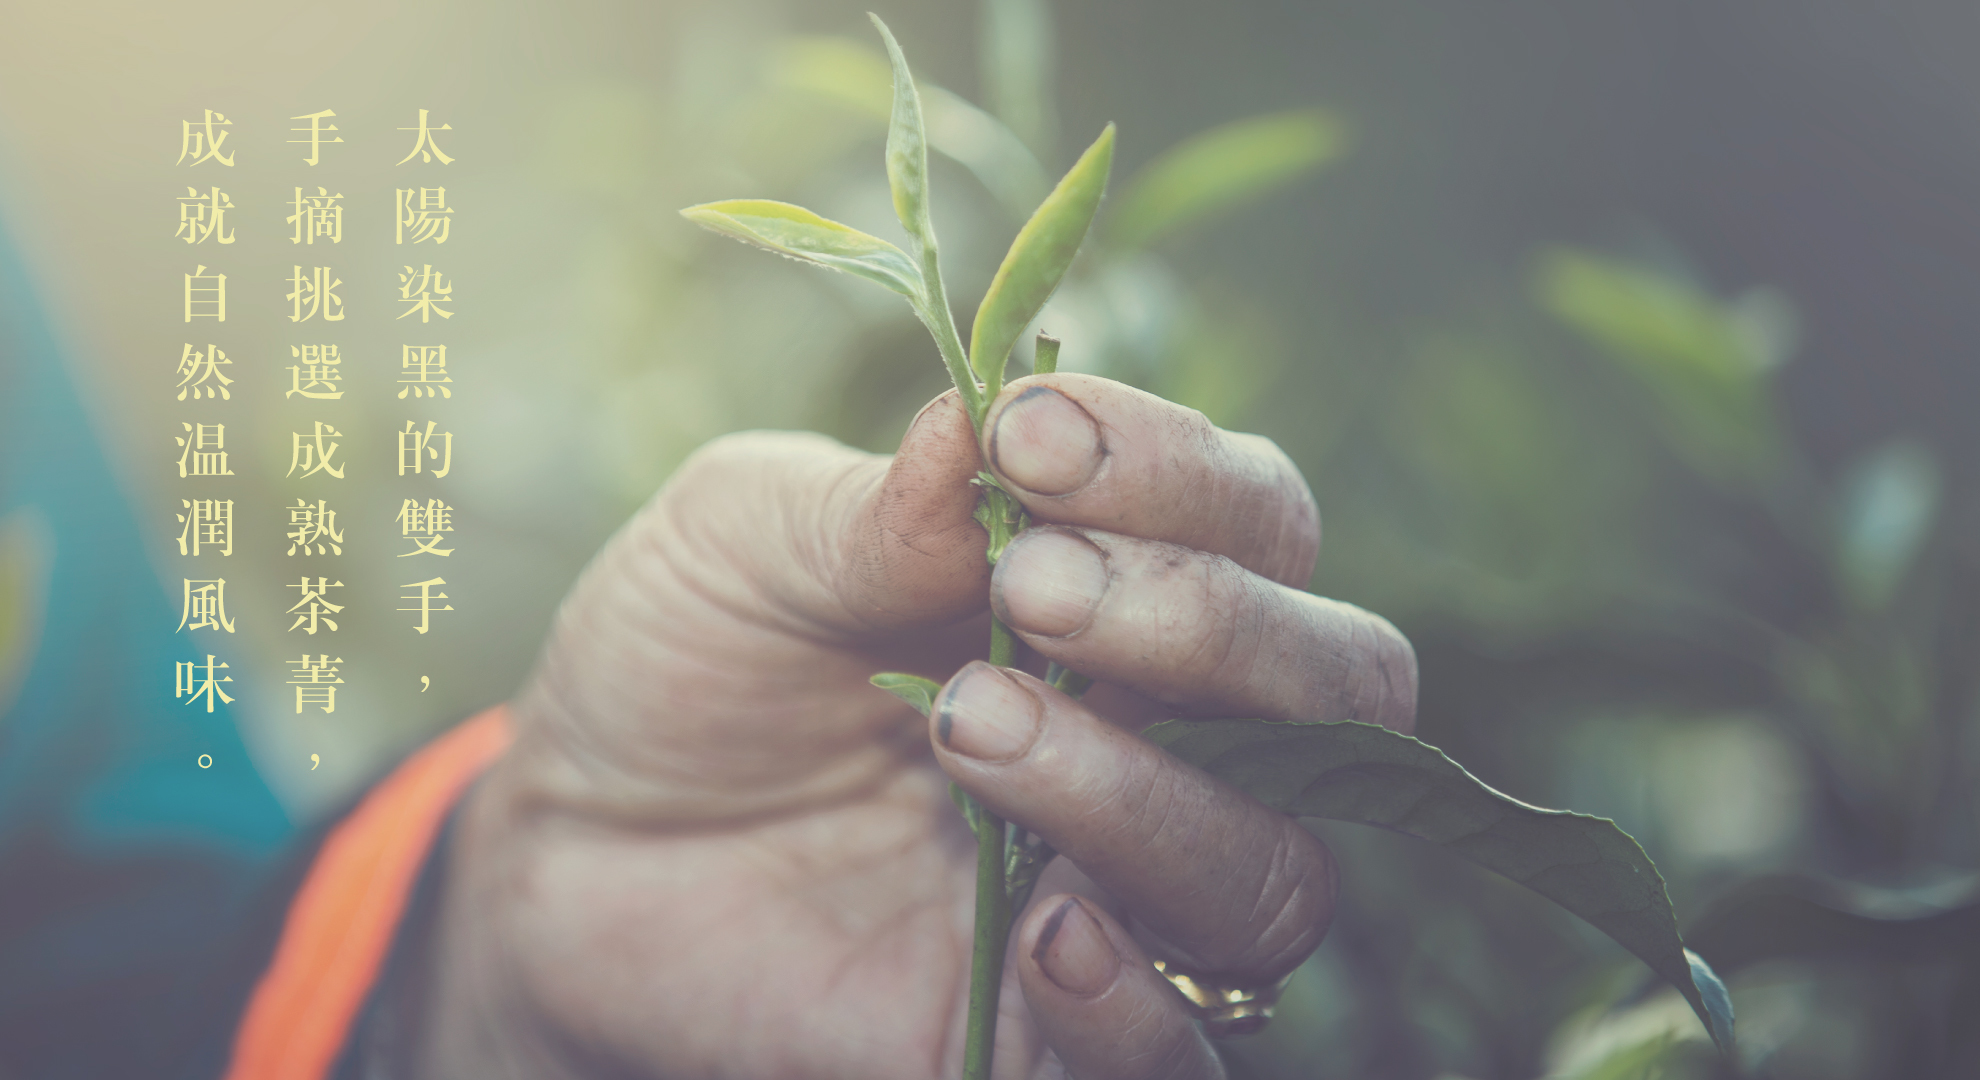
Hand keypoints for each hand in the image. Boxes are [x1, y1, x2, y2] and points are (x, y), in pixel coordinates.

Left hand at [416, 374, 1416, 1078]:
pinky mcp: (1042, 1036)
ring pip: (1274, 874)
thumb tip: (985, 417)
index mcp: (1118, 586)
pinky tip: (1043, 937)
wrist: (574, 841)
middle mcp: (1160, 737)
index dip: (1178, 470)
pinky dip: (1139, 1011)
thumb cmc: (687, 657)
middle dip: (1208, 620)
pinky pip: (1180, 1062)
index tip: (1031, 435)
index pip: (1257, 519)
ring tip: (972, 729)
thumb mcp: (745, 540)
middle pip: (1336, 689)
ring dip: (1149, 794)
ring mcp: (1115, 895)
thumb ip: (877, 504)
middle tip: (1033, 587)